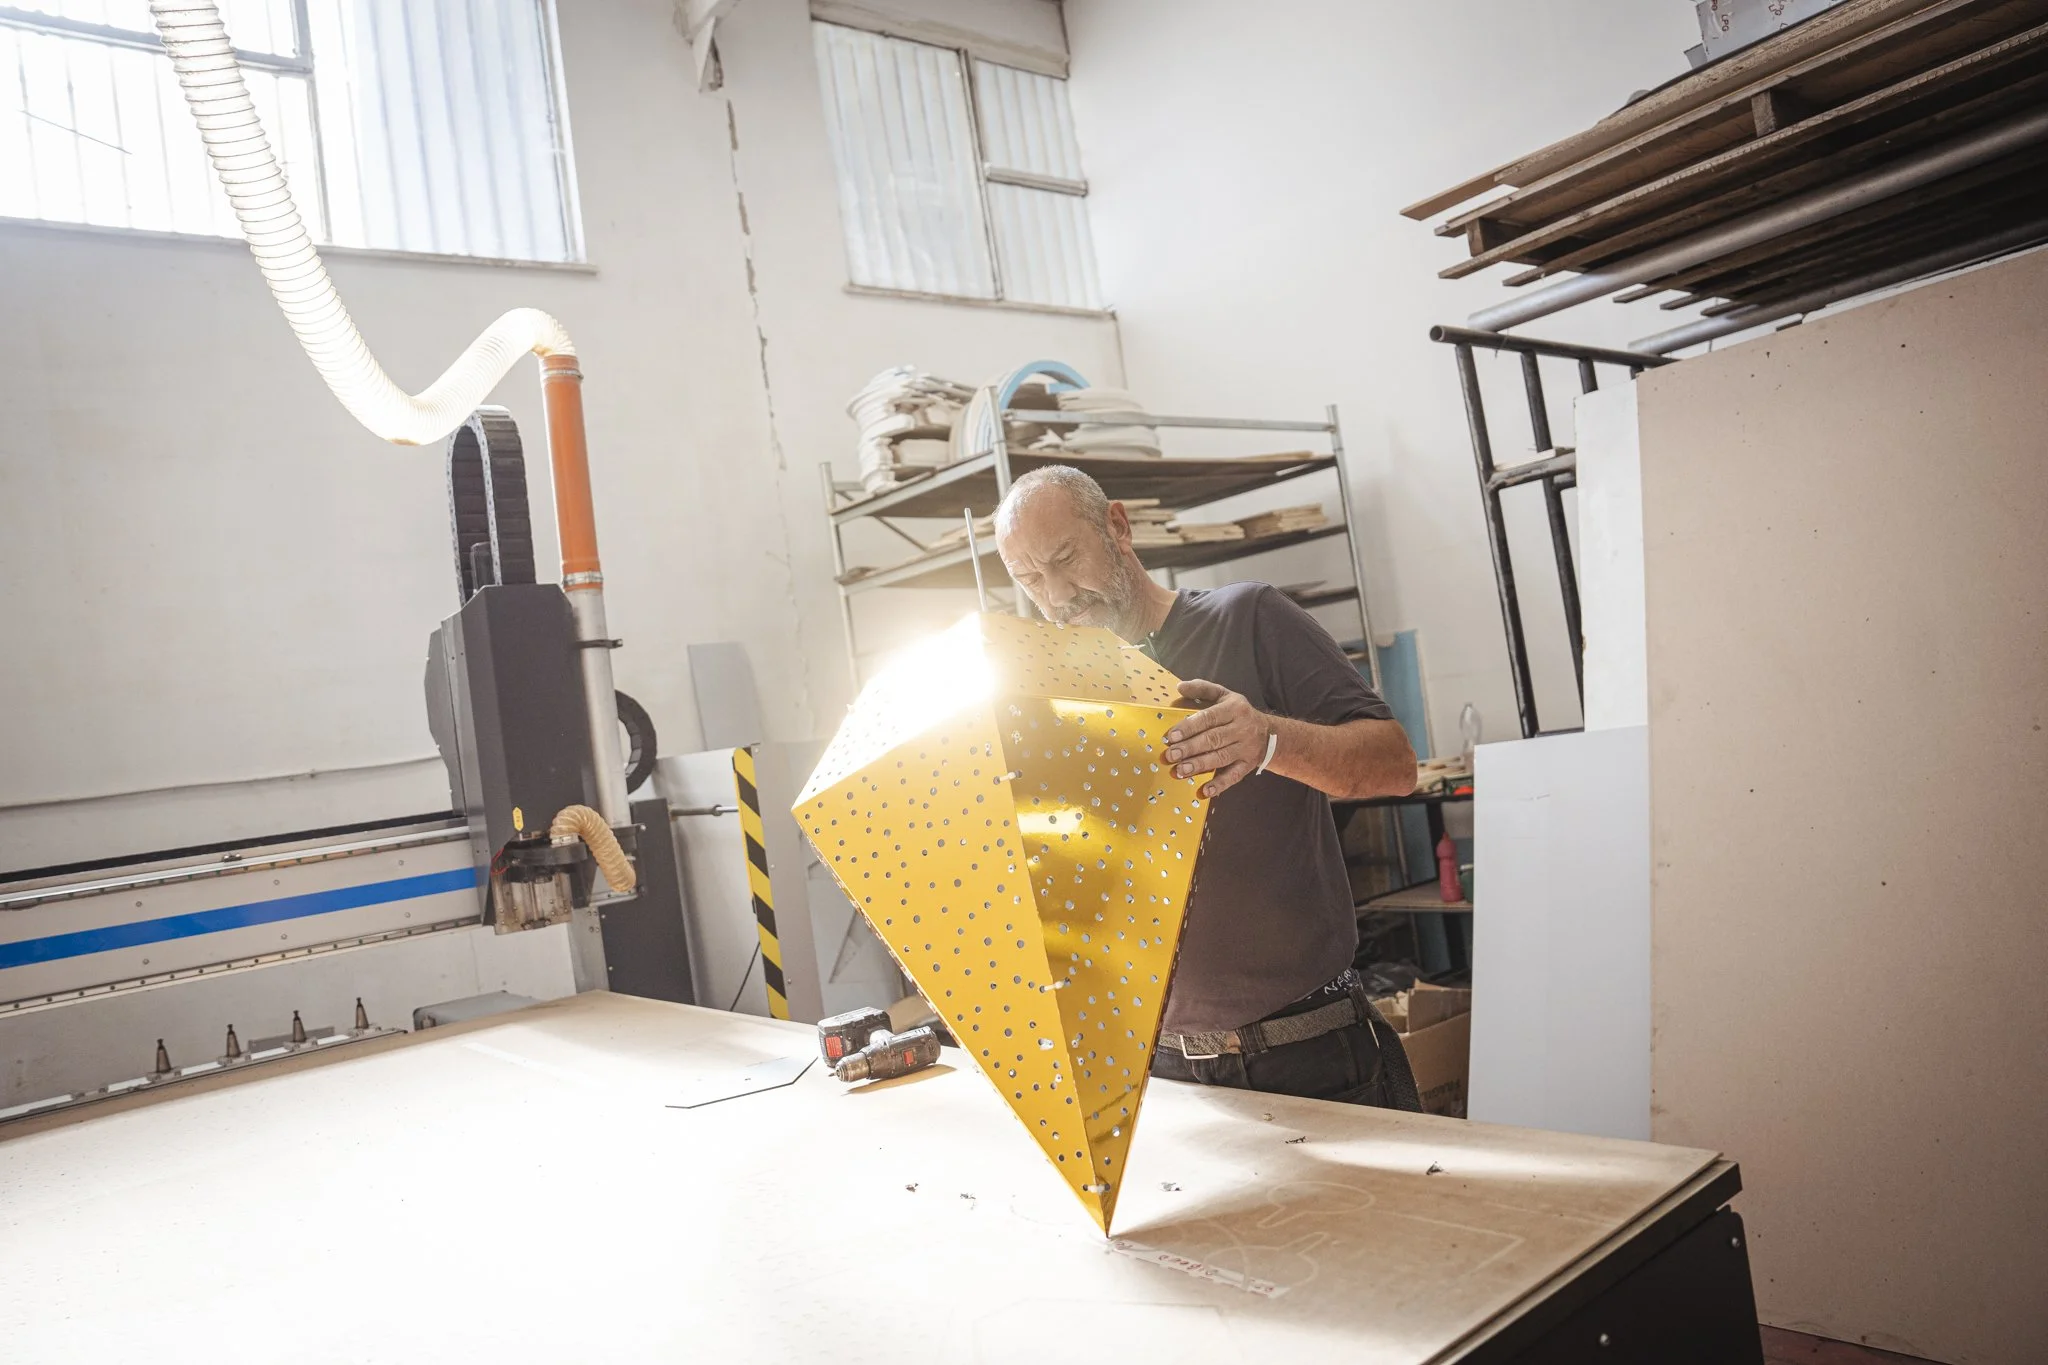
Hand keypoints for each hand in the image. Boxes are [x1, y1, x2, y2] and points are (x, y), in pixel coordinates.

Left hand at [1165, 680, 1271, 798]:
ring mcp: (1245, 749)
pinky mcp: (1247, 765)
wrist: (1270, 734)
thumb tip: (1180, 687)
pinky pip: (1233, 776)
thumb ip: (1202, 689)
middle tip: (1170, 755)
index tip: (1171, 736)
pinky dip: (1219, 785)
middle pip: (1213, 739)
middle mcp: (1241, 728)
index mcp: (1234, 709)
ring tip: (1180, 771)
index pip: (1209, 718)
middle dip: (1190, 748)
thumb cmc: (1239, 713)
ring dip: (1199, 765)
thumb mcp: (1224, 695)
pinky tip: (1204, 791)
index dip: (1189, 727)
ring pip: (1220, 757)